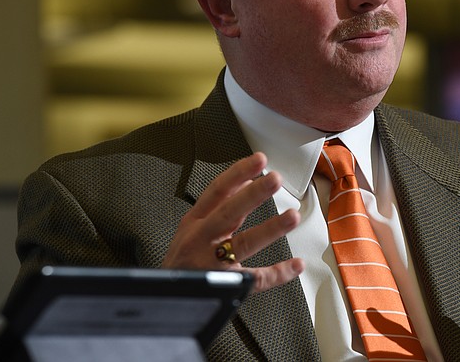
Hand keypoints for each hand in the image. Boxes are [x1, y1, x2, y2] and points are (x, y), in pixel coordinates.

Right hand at [162, 152, 303, 292]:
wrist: (164, 299)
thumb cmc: (183, 259)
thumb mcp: (193, 226)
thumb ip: (220, 203)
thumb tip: (247, 179)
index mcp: (195, 222)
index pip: (217, 192)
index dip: (238, 173)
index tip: (259, 160)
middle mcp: (202, 240)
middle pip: (229, 213)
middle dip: (253, 195)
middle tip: (274, 179)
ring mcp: (212, 264)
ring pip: (243, 244)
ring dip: (270, 229)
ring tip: (292, 216)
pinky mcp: (225, 287)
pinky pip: (255, 280)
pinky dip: (277, 273)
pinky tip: (295, 265)